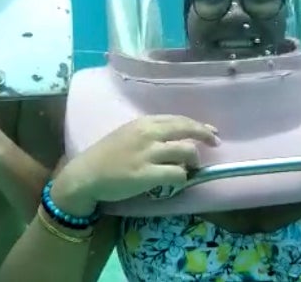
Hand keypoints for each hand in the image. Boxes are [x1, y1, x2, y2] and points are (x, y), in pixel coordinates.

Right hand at [54, 115, 219, 211]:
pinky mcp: (147, 174)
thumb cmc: (105, 156)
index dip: (198, 125)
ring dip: (193, 161)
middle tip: (214, 143)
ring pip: (186, 152)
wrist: (85, 175)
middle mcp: (148, 134)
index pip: (178, 119)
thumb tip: (176, 138)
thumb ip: (150, 133)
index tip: (210, 131)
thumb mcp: (127, 134)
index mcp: (143, 122)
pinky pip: (177, 174)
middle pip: (187, 129)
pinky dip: (183, 177)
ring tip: (189, 169)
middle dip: (205, 135)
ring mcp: (148, 154)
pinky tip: (179, 181)